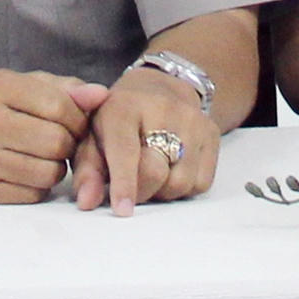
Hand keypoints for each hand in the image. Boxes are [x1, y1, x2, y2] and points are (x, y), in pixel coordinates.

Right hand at [0, 70, 96, 203]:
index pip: (59, 106)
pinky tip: (25, 173)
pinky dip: (38, 186)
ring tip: (43, 158)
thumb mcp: (22, 86)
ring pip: (49, 172)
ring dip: (56, 168)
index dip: (78, 119)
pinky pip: (32, 195)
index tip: (74, 123)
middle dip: (68, 145)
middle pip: (57, 142)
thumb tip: (102, 96)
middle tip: (61, 143)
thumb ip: (65, 89)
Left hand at [75, 67, 219, 214]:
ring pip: (179, 183)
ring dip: (162, 192)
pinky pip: (200, 183)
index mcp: (124, 108)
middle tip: (131, 188)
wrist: (161, 87)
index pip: (125, 152)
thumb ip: (88, 170)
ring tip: (152, 175)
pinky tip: (172, 170)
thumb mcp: (93, 135)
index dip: (123, 184)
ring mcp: (192, 120)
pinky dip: (183, 187)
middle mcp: (162, 109)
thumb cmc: (120, 118)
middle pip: (154, 172)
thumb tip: (86, 202)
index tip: (122, 210)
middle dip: (140, 191)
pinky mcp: (211, 133)